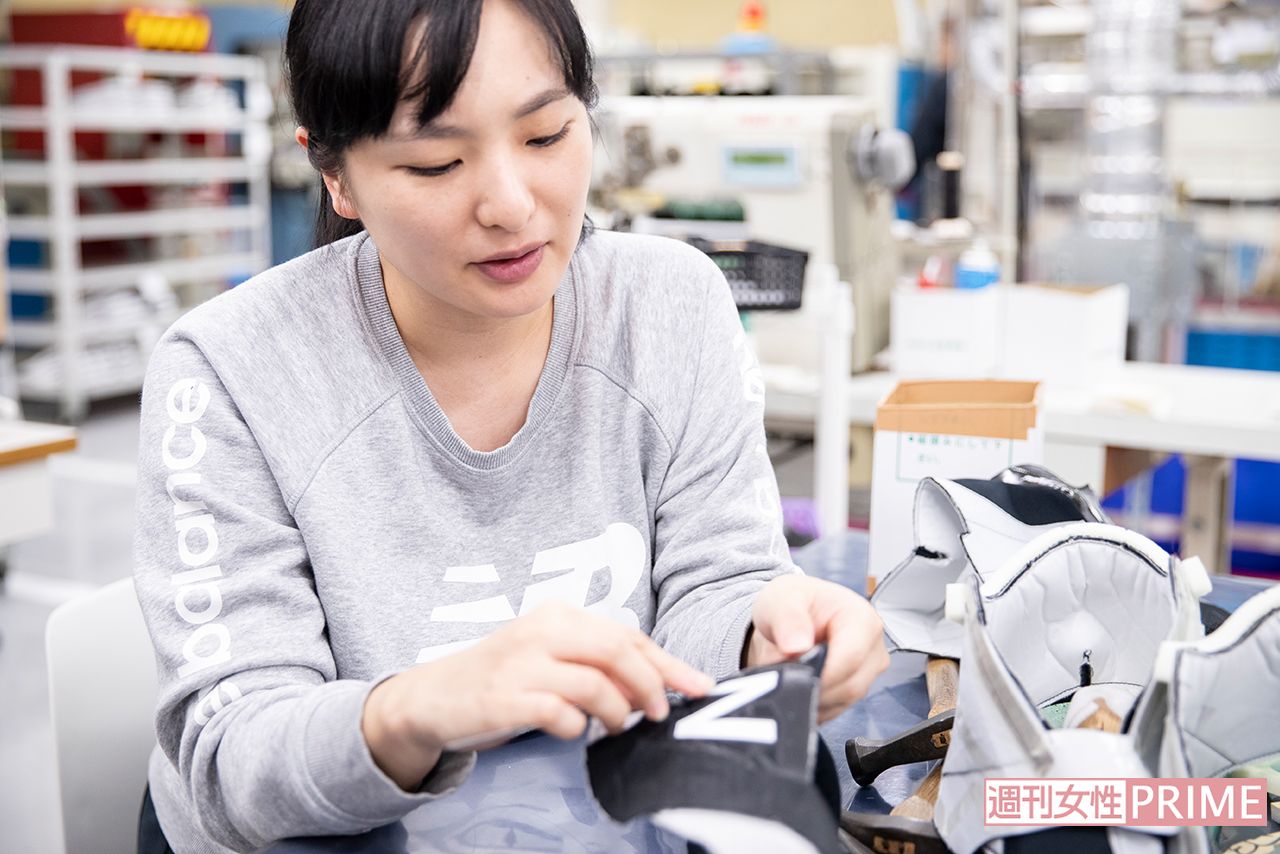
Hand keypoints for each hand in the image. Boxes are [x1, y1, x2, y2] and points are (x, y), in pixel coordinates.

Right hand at [362, 602, 714, 789]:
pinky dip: (577, 726)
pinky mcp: (503, 699)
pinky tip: (574, 732)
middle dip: (651, 683)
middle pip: (617, 649)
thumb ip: (595, 664)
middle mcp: (540, 631)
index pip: (625, 634)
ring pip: (594, 682)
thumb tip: (653, 688)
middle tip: (660, 712)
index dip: (667, 662)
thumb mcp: (549, 658)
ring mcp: (520, 664)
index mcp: (556, 615)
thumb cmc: (501, 679)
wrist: (432, 698)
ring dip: (617, 711)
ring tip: (617, 727)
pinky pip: (559, 713)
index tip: (698, 685)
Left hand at [745, 573, 888, 721]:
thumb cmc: (792, 603)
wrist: (791, 617)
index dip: (820, 672)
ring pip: (842, 701)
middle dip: (812, 686)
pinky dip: (812, 704)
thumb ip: (787, 618)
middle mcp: (873, 647)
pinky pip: (835, 710)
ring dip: (810, 695)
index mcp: (861, 618)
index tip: (792, 675)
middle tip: (781, 676)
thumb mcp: (781, 599)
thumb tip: (797, 646)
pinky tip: (796, 687)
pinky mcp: (856, 690)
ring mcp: (868, 672)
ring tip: (786, 676)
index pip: (850, 657)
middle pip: (849, 685)